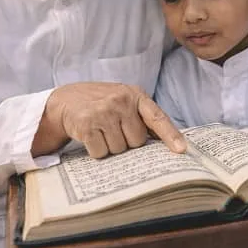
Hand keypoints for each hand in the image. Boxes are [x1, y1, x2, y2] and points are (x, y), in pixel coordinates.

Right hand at [35, 83, 186, 158]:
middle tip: (113, 129)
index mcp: (135, 94)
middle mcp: (120, 100)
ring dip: (111, 146)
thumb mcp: (124, 101)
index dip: (170, 135)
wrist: (66, 100)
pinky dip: (96, 150)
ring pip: (120, 149)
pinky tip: (90, 136)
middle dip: (127, 141)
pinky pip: (101, 153)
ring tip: (101, 131)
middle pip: (137, 141)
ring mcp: (103, 112)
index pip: (157, 117)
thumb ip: (143, 116)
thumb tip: (169, 141)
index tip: (181, 150)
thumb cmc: (100, 103)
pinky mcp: (87, 125)